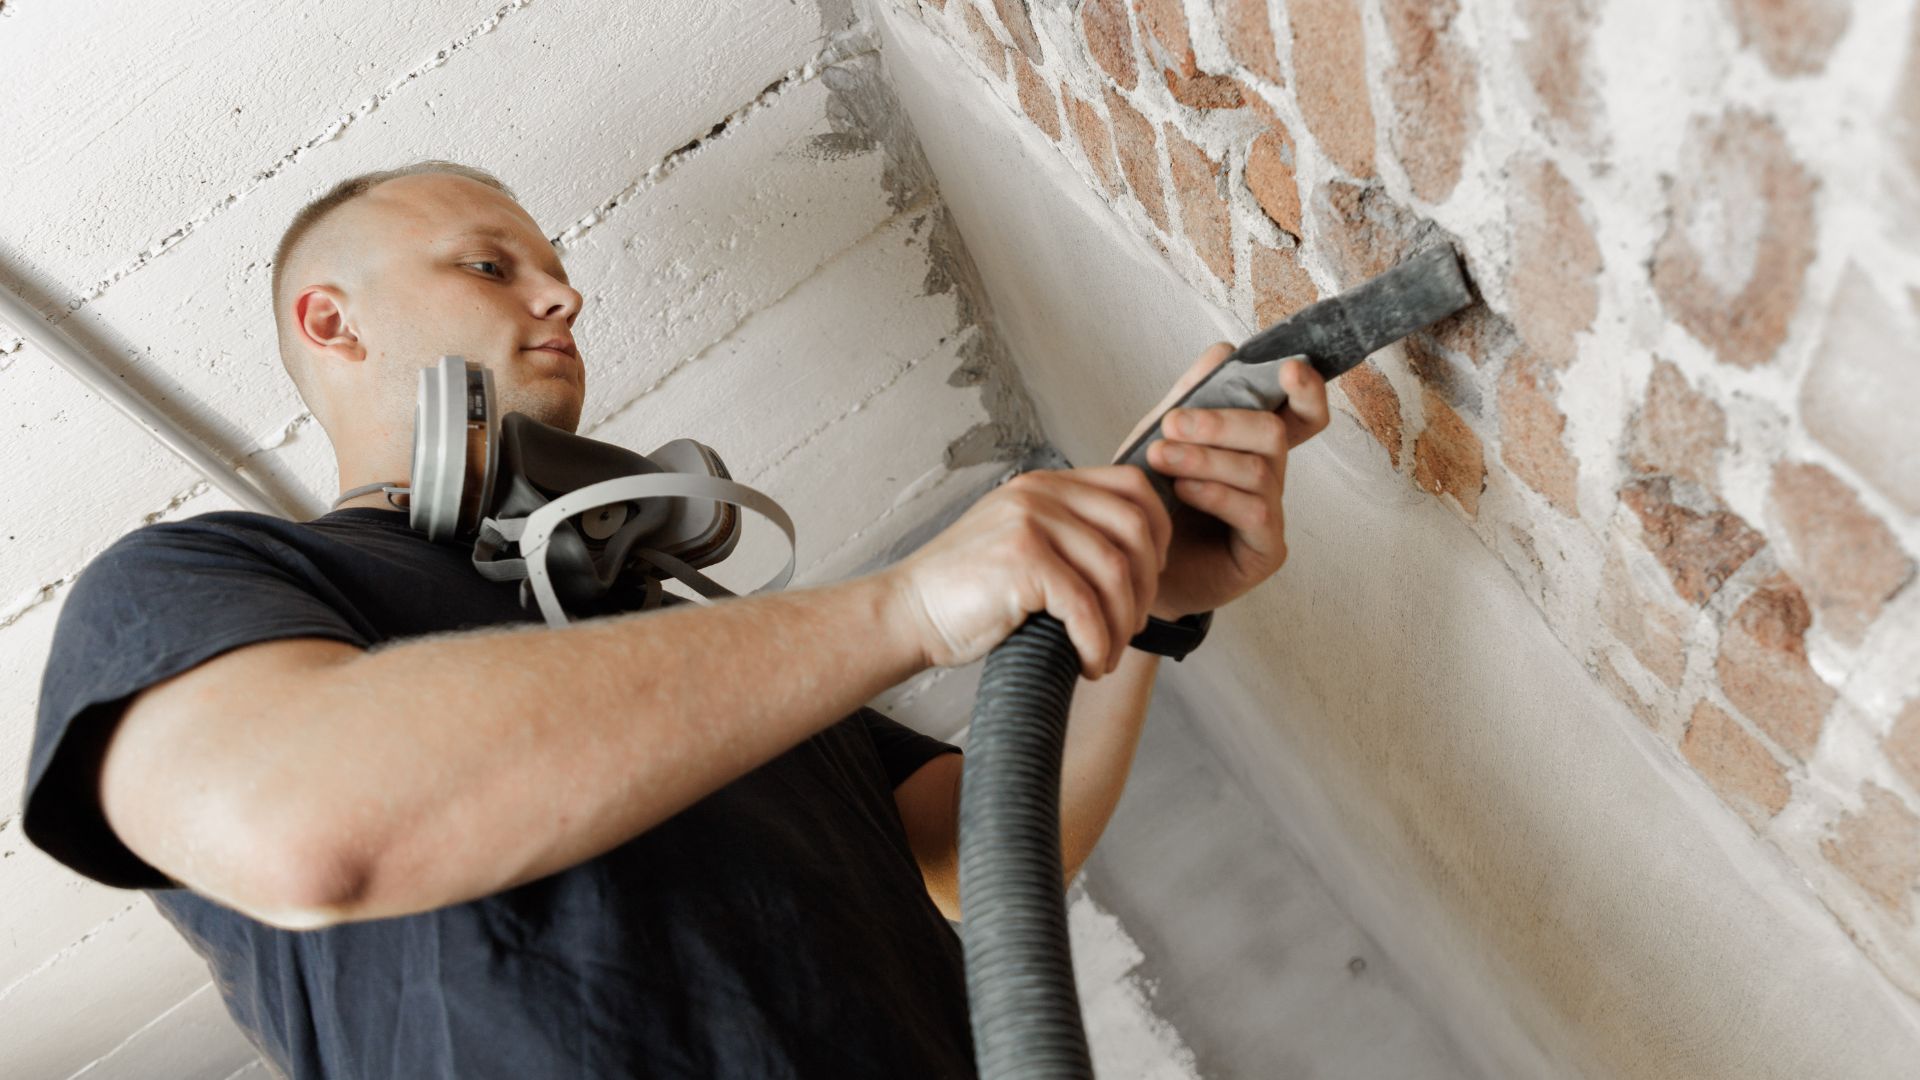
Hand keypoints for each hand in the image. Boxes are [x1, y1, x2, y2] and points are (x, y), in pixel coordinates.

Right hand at [881, 465, 1172, 679]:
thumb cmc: (966, 592)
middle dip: (1146, 586)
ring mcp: (1030, 521)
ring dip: (1122, 624)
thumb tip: (1139, 564)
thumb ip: (1068, 536)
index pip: (1132, 488)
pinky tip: (1090, 665)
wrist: (907, 613)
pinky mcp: (1022, 559)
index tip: (1150, 579)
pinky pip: (1085, 606)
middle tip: (1131, 627)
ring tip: (1107, 654)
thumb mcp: (1023, 543)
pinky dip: (1097, 644)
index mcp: (1046, 484)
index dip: (1158, 535)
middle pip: (1135, 528)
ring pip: (1115, 572)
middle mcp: (1040, 493)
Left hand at [1112, 342, 1329, 619]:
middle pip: (1274, 432)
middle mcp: (1270, 476)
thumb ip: (1191, 395)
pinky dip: (1215, 494)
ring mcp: (1272, 514)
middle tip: (1172, 424)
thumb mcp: (1160, 437)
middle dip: (1221, 422)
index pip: (1300, 412)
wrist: (1130, 562)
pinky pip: (1254, 512)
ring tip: (1160, 458)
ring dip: (1205, 458)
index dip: (1307, 390)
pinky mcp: (1265, 551)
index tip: (1290, 370)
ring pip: (1260, 469)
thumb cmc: (1152, 498)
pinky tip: (1182, 492)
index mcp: (1253, 444)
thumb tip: (1224, 351)